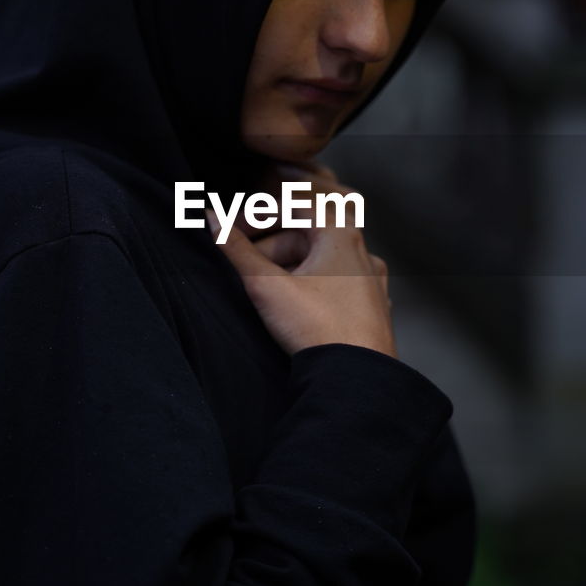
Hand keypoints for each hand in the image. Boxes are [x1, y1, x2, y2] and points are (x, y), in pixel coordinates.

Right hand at [209, 160, 396, 358]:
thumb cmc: (315, 328)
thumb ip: (236, 249)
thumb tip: (213, 218)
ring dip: (292, 267)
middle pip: (308, 234)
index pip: (294, 206)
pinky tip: (297, 307)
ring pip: (324, 260)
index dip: (258, 215)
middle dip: (272, 246)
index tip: (233, 233)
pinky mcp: (373, 309)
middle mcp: (363, 253)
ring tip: (268, 290)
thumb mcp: (265, 285)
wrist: (354, 379)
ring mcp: (372, 282)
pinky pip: (339, 285)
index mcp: (341, 235)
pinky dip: (314, 286)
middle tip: (247, 267)